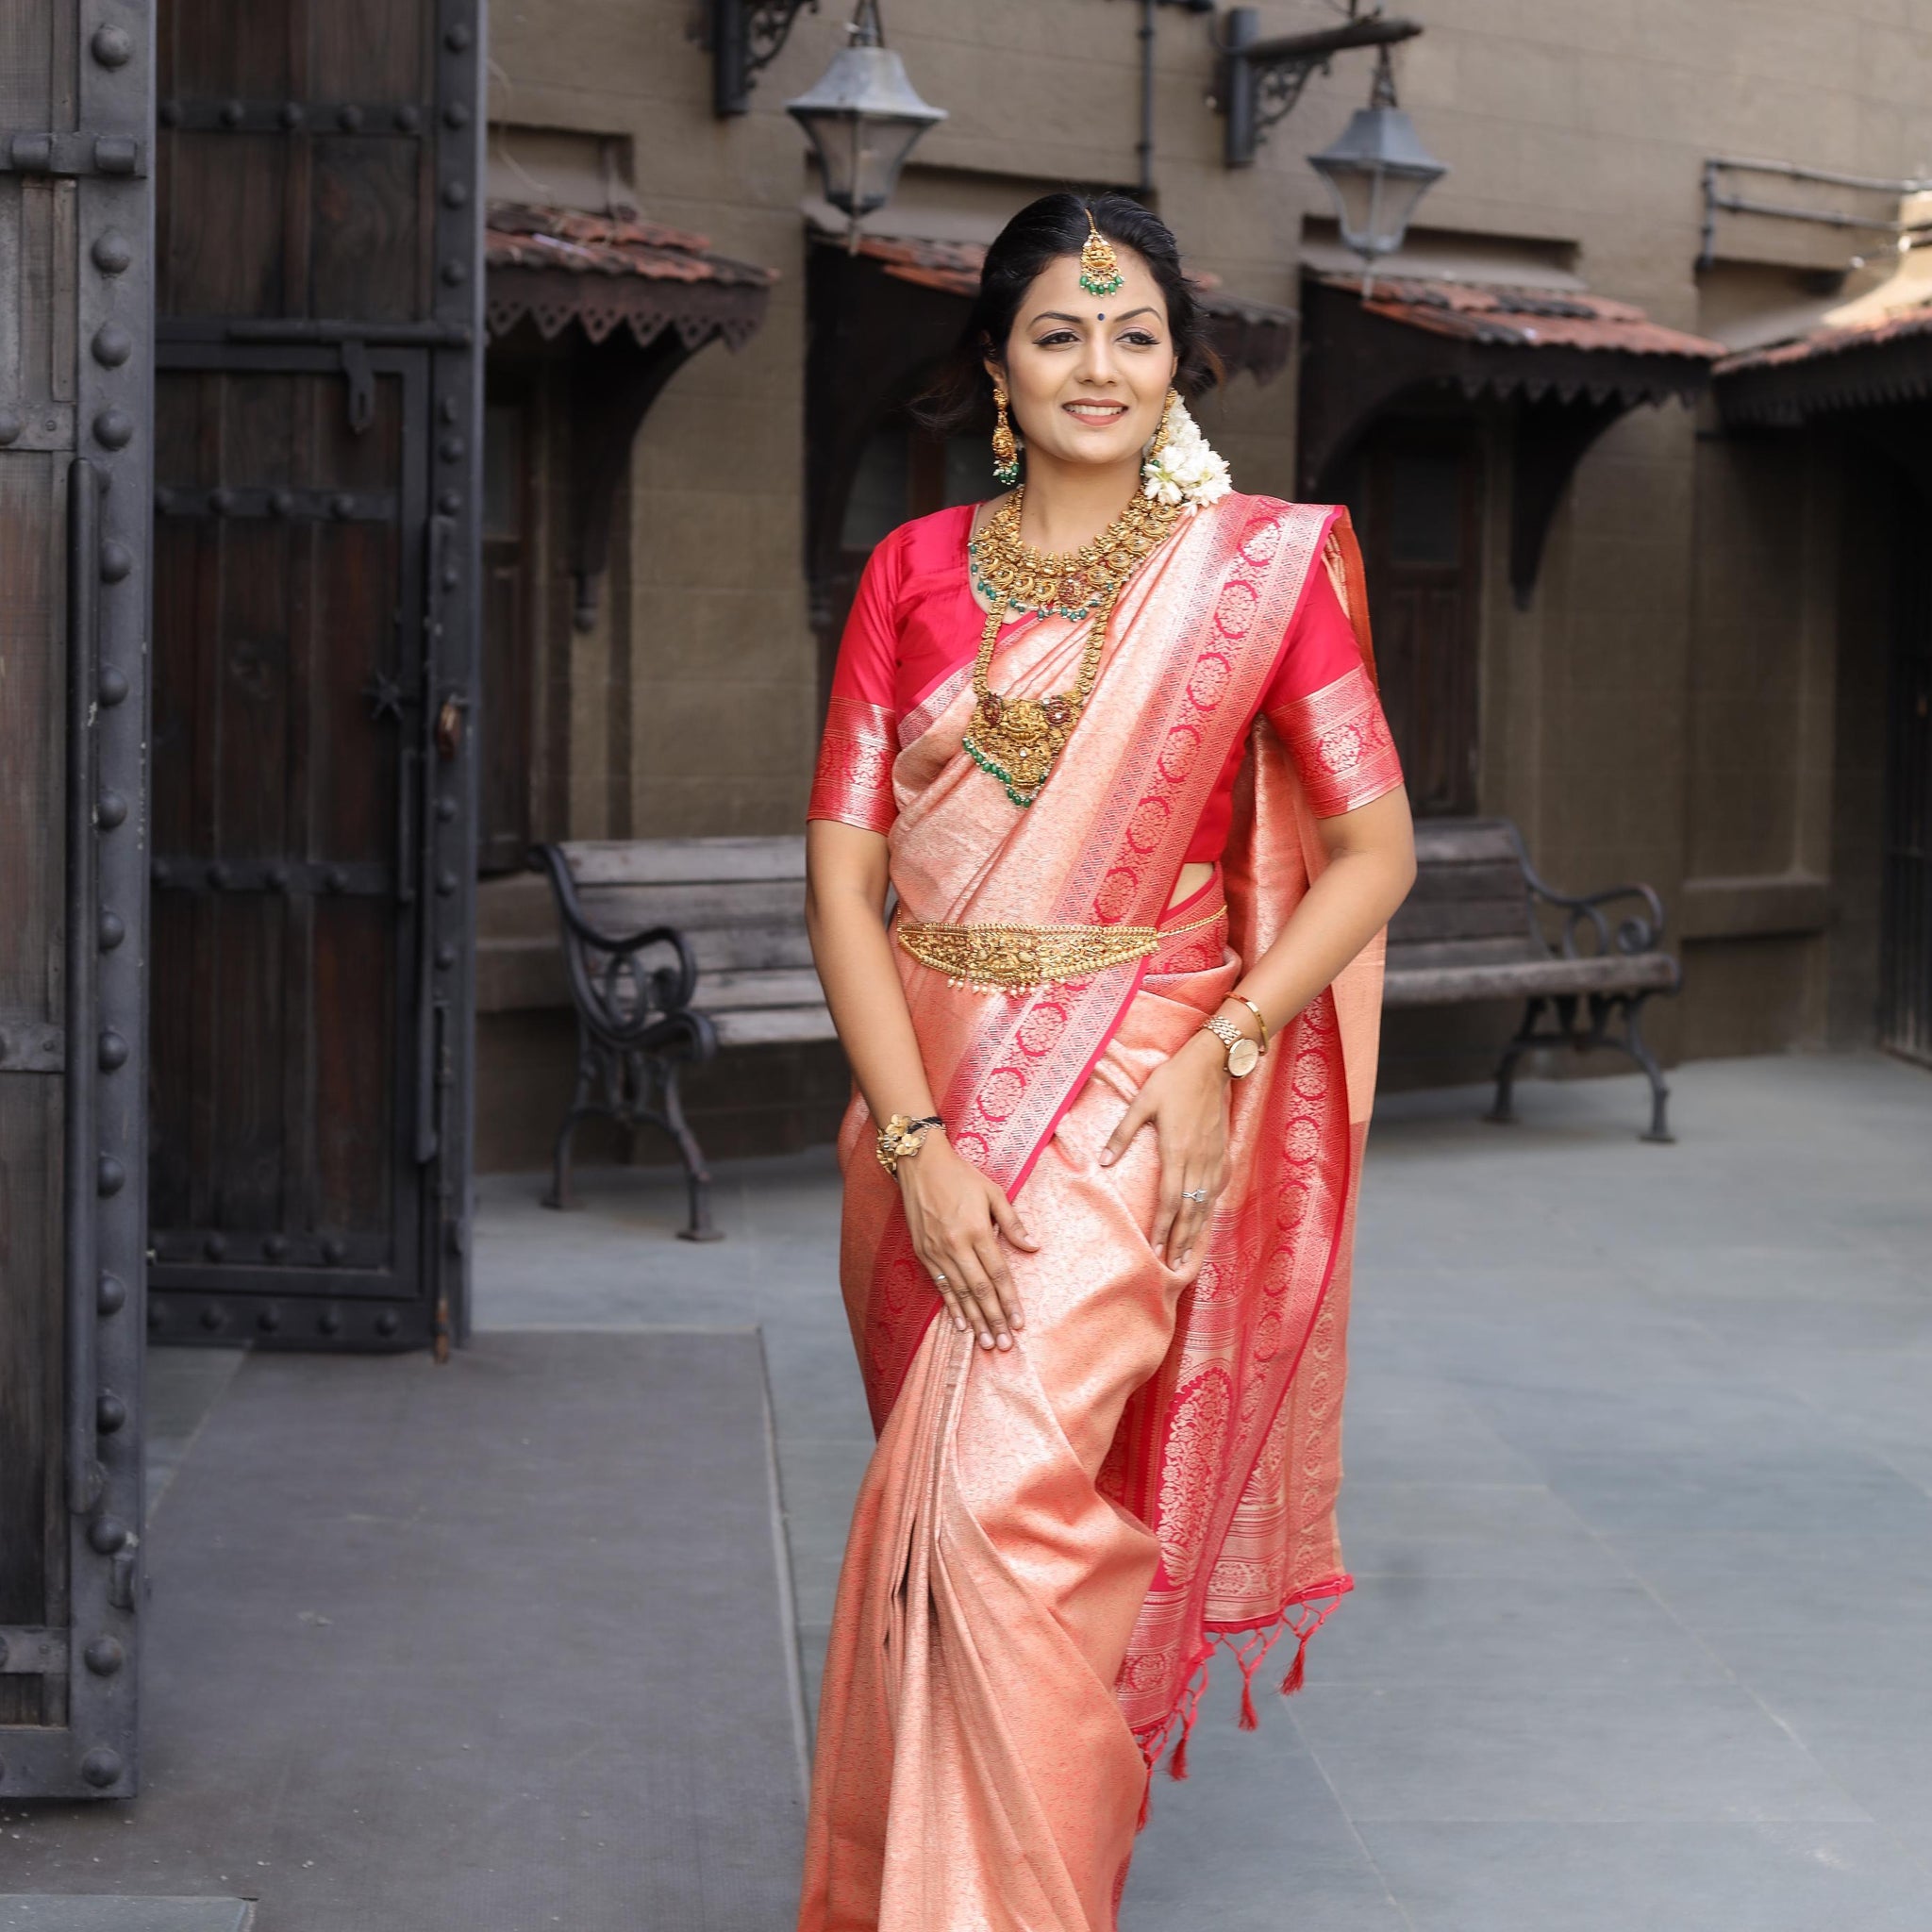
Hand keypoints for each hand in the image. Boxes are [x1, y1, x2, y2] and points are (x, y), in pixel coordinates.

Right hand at [898, 1134, 1038, 1350]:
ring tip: (985, 1341)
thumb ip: (1012, 1222)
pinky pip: (940, 1285)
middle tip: (1004, 1345)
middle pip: (980, 1290)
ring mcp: (937, 1251)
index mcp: (977, 1230)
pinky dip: (951, 1306)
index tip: (1019, 1322)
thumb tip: (1033, 1246)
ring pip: (960, 1293)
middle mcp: (956, 1245)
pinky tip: (960, 1324)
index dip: (1009, 1301)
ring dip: (974, 1320)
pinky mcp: (923, 1252)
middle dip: (994, 1319)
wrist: (920, 1163)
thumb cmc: (961, 1175)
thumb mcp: (993, 1191)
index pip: (998, 1274)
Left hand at [1099, 1029, 1228, 1268]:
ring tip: (1189, 1253)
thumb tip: (1103, 1160)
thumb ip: (1123, 1133)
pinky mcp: (1223, 1152)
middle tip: (1174, 1265)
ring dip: (1197, 1230)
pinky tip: (1205, 1218)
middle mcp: (1198, 1160)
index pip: (1170, 1199)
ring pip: (1206, 1203)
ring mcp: (1214, 1157)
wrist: (1211, 1063)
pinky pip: (1218, 1187)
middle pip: (1190, 1209)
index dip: (1163, 1227)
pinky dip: (1211, 1208)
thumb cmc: (1173, 1080)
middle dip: (1181, 1240)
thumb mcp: (1142, 1102)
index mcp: (1176, 1150)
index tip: (1156, 1250)